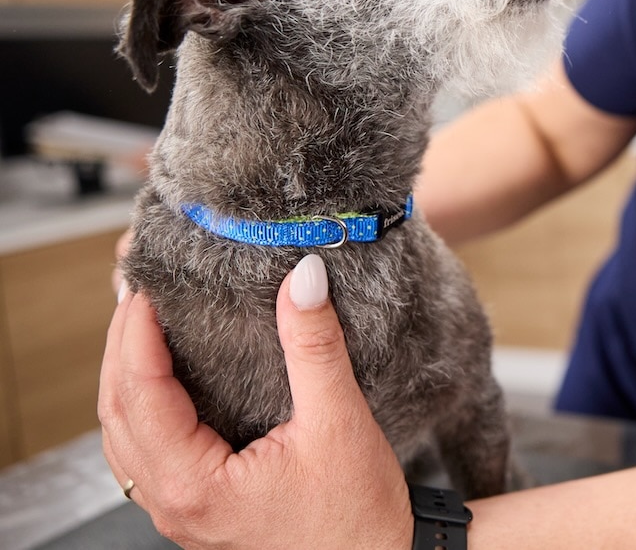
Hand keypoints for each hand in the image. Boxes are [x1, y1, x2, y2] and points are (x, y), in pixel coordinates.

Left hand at [98, 254, 413, 549]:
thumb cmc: (357, 517)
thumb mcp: (339, 422)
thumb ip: (314, 347)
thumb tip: (304, 279)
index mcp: (197, 484)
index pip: (140, 394)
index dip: (136, 334)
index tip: (147, 287)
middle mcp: (175, 504)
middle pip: (117, 414)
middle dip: (121, 347)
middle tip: (137, 291)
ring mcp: (181, 512)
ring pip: (124, 438)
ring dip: (125, 378)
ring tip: (140, 326)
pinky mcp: (198, 510)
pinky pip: (146, 455)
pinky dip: (143, 409)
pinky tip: (162, 383)